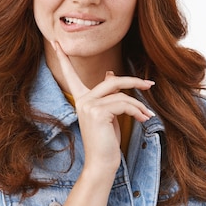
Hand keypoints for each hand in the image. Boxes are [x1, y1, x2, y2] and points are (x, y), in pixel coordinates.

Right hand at [51, 41, 154, 171]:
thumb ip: (108, 94)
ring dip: (139, 104)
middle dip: (133, 82)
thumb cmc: (106, 141)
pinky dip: (137, 111)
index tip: (55, 41)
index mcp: (81, 99)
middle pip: (112, 81)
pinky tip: (143, 119)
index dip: (63, 58)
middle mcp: (82, 100)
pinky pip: (124, 104)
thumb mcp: (108, 114)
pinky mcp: (97, 112)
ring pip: (121, 94)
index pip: (70, 74)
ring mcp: (88, 105)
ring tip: (147, 115)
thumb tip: (109, 73)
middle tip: (150, 85)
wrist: (102, 163)